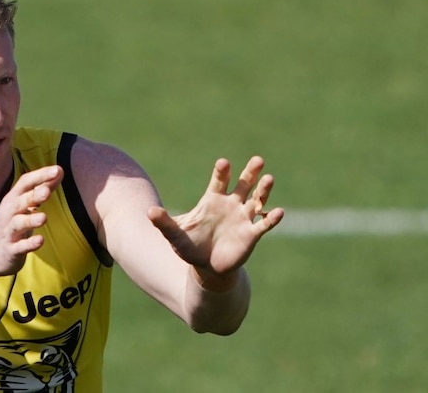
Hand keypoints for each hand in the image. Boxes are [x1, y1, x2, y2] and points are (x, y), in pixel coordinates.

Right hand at [0, 165, 63, 275]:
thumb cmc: (13, 223)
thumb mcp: (25, 204)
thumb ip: (43, 188)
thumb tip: (60, 170)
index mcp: (14, 199)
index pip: (25, 183)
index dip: (40, 176)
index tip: (57, 169)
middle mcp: (9, 213)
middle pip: (20, 201)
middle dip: (33, 196)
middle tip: (47, 192)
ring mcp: (9, 232)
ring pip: (18, 224)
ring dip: (30, 220)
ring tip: (44, 218)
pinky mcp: (10, 250)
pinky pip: (20, 247)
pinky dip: (29, 244)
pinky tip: (40, 240)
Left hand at [147, 156, 283, 278]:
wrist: (206, 268)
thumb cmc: (190, 247)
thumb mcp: (175, 235)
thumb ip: (164, 223)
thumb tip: (149, 212)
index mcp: (213, 200)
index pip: (219, 180)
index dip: (222, 171)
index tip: (223, 163)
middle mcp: (231, 205)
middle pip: (243, 184)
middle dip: (250, 172)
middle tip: (258, 160)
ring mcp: (243, 218)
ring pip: (257, 199)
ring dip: (263, 190)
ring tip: (269, 179)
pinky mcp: (251, 234)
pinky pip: (264, 224)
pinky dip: (272, 218)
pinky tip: (279, 212)